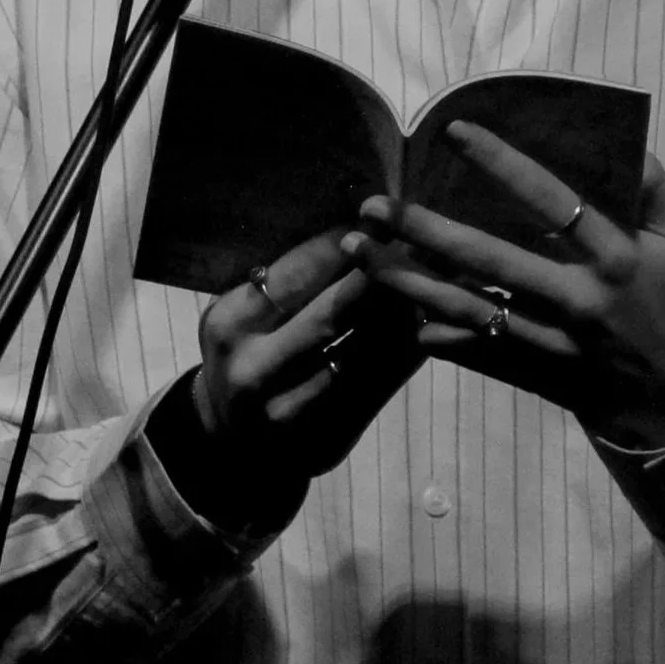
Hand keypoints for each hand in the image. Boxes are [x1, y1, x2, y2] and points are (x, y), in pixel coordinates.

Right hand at [193, 228, 424, 501]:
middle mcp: (255, 369)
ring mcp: (292, 411)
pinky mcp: (328, 439)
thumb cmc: (242, 356)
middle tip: (421, 244)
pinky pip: (379, 387)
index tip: (382, 220)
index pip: (297, 274)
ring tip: (437, 279)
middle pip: (334, 313)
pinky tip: (431, 327)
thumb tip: (357, 229)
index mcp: (230, 324)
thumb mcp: (242, 315)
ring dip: (404, 314)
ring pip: (364, 352)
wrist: (228, 443)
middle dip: (382, 275)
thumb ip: (287, 281)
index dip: (345, 245)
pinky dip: (407, 353)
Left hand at [343, 125, 664, 451]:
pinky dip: (442, 340)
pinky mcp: (544, 379)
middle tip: (373, 207)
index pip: (553, 201)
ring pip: (471, 311)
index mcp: (618, 259)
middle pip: (489, 261)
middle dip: (425, 231)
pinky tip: (402, 319)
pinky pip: (482, 357)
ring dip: (411, 282)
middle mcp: (579, 302)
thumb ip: (652, 189)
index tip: (453, 132)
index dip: (503, 164)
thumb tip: (625, 137)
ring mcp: (556, 345)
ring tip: (362, 256)